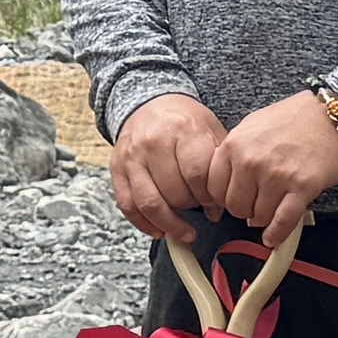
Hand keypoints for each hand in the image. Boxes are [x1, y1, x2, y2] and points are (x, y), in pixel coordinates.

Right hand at [106, 92, 232, 248]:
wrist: (149, 103)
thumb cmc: (184, 121)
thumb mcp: (210, 130)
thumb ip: (218, 166)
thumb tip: (219, 208)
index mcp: (183, 130)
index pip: (197, 175)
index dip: (210, 197)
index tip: (216, 205)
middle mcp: (154, 143)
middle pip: (175, 192)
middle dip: (192, 208)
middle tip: (201, 211)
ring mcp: (133, 157)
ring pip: (150, 203)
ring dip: (170, 225)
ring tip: (184, 233)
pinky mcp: (117, 169)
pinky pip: (128, 206)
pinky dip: (144, 224)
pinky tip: (160, 230)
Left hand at [211, 87, 337, 243]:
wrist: (332, 115)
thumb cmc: (295, 118)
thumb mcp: (252, 125)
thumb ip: (235, 153)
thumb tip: (226, 183)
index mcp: (234, 145)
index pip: (214, 188)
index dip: (224, 198)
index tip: (233, 199)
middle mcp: (251, 161)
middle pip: (235, 206)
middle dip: (245, 210)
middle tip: (256, 204)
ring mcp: (276, 175)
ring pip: (258, 217)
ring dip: (265, 218)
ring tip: (273, 208)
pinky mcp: (302, 187)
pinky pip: (283, 221)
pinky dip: (277, 234)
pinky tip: (273, 238)